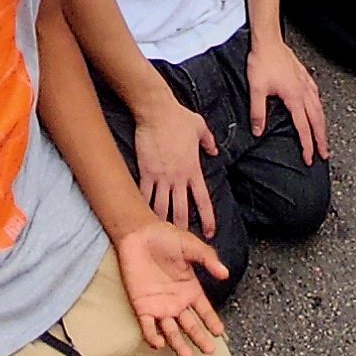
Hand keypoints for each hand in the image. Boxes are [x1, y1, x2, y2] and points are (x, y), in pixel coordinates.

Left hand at [110, 218, 229, 355]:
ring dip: (178, 344)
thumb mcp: (190, 246)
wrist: (138, 234)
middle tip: (209, 350)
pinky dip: (153, 337)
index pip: (204, 311)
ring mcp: (159, 306)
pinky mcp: (142, 306)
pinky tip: (160, 344)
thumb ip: (208, 259)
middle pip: (190, 325)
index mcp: (190, 289)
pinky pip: (148, 326)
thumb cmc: (165, 237)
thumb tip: (225, 274)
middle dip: (200, 338)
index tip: (220, 333)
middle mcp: (176, 301)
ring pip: (171, 331)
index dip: (212, 322)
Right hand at [132, 90, 218, 233]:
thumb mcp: (200, 126)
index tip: (211, 232)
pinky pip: (144, 195)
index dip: (208, 218)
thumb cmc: (178, 117)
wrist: (156, 110)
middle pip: (182, 210)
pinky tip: (141, 219)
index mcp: (193, 169)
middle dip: (183, 230)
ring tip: (161, 238)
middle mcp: (178, 177)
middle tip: (183, 245)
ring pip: (162, 208)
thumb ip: (208, 141)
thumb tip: (214, 151)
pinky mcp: (145, 172)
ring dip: (162, 223)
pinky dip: (143, 207)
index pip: (203, 200)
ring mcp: (161, 177)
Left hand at [248, 34, 326, 164]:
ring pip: (319, 108)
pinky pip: (316, 94)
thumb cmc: (262, 61)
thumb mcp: (256, 89)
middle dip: (321, 139)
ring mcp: (305, 83)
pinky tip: (317, 106)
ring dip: (322, 125)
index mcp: (294, 97)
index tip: (309, 158)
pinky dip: (319, 105)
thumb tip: (258, 131)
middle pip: (317, 120)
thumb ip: (258, 112)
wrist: (268, 40)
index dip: (307, 145)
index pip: (303, 128)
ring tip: (324, 136)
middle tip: (324, 154)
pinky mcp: (303, 75)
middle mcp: (303, 91)